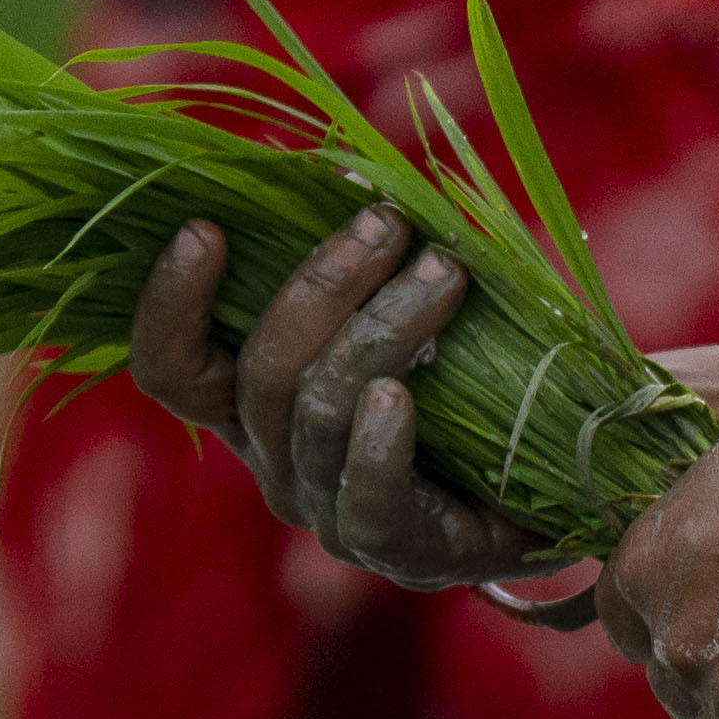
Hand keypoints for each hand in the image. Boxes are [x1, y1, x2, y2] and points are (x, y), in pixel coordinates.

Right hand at [128, 209, 536, 591]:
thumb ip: (369, 268)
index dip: (170, 306)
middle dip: (322, 285)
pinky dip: (377, 442)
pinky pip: (366, 495)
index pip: (175, 371)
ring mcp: (328, 510)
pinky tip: (399, 397)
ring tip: (445, 271)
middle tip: (388, 223)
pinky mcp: (393, 546)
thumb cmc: (467, 387)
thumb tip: (360, 172)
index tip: (204, 228)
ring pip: (321, 413)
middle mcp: (277, 460)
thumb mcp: (406, 319)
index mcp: (256, 409)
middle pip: (263, 373)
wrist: (548, 495)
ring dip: (380, 329)